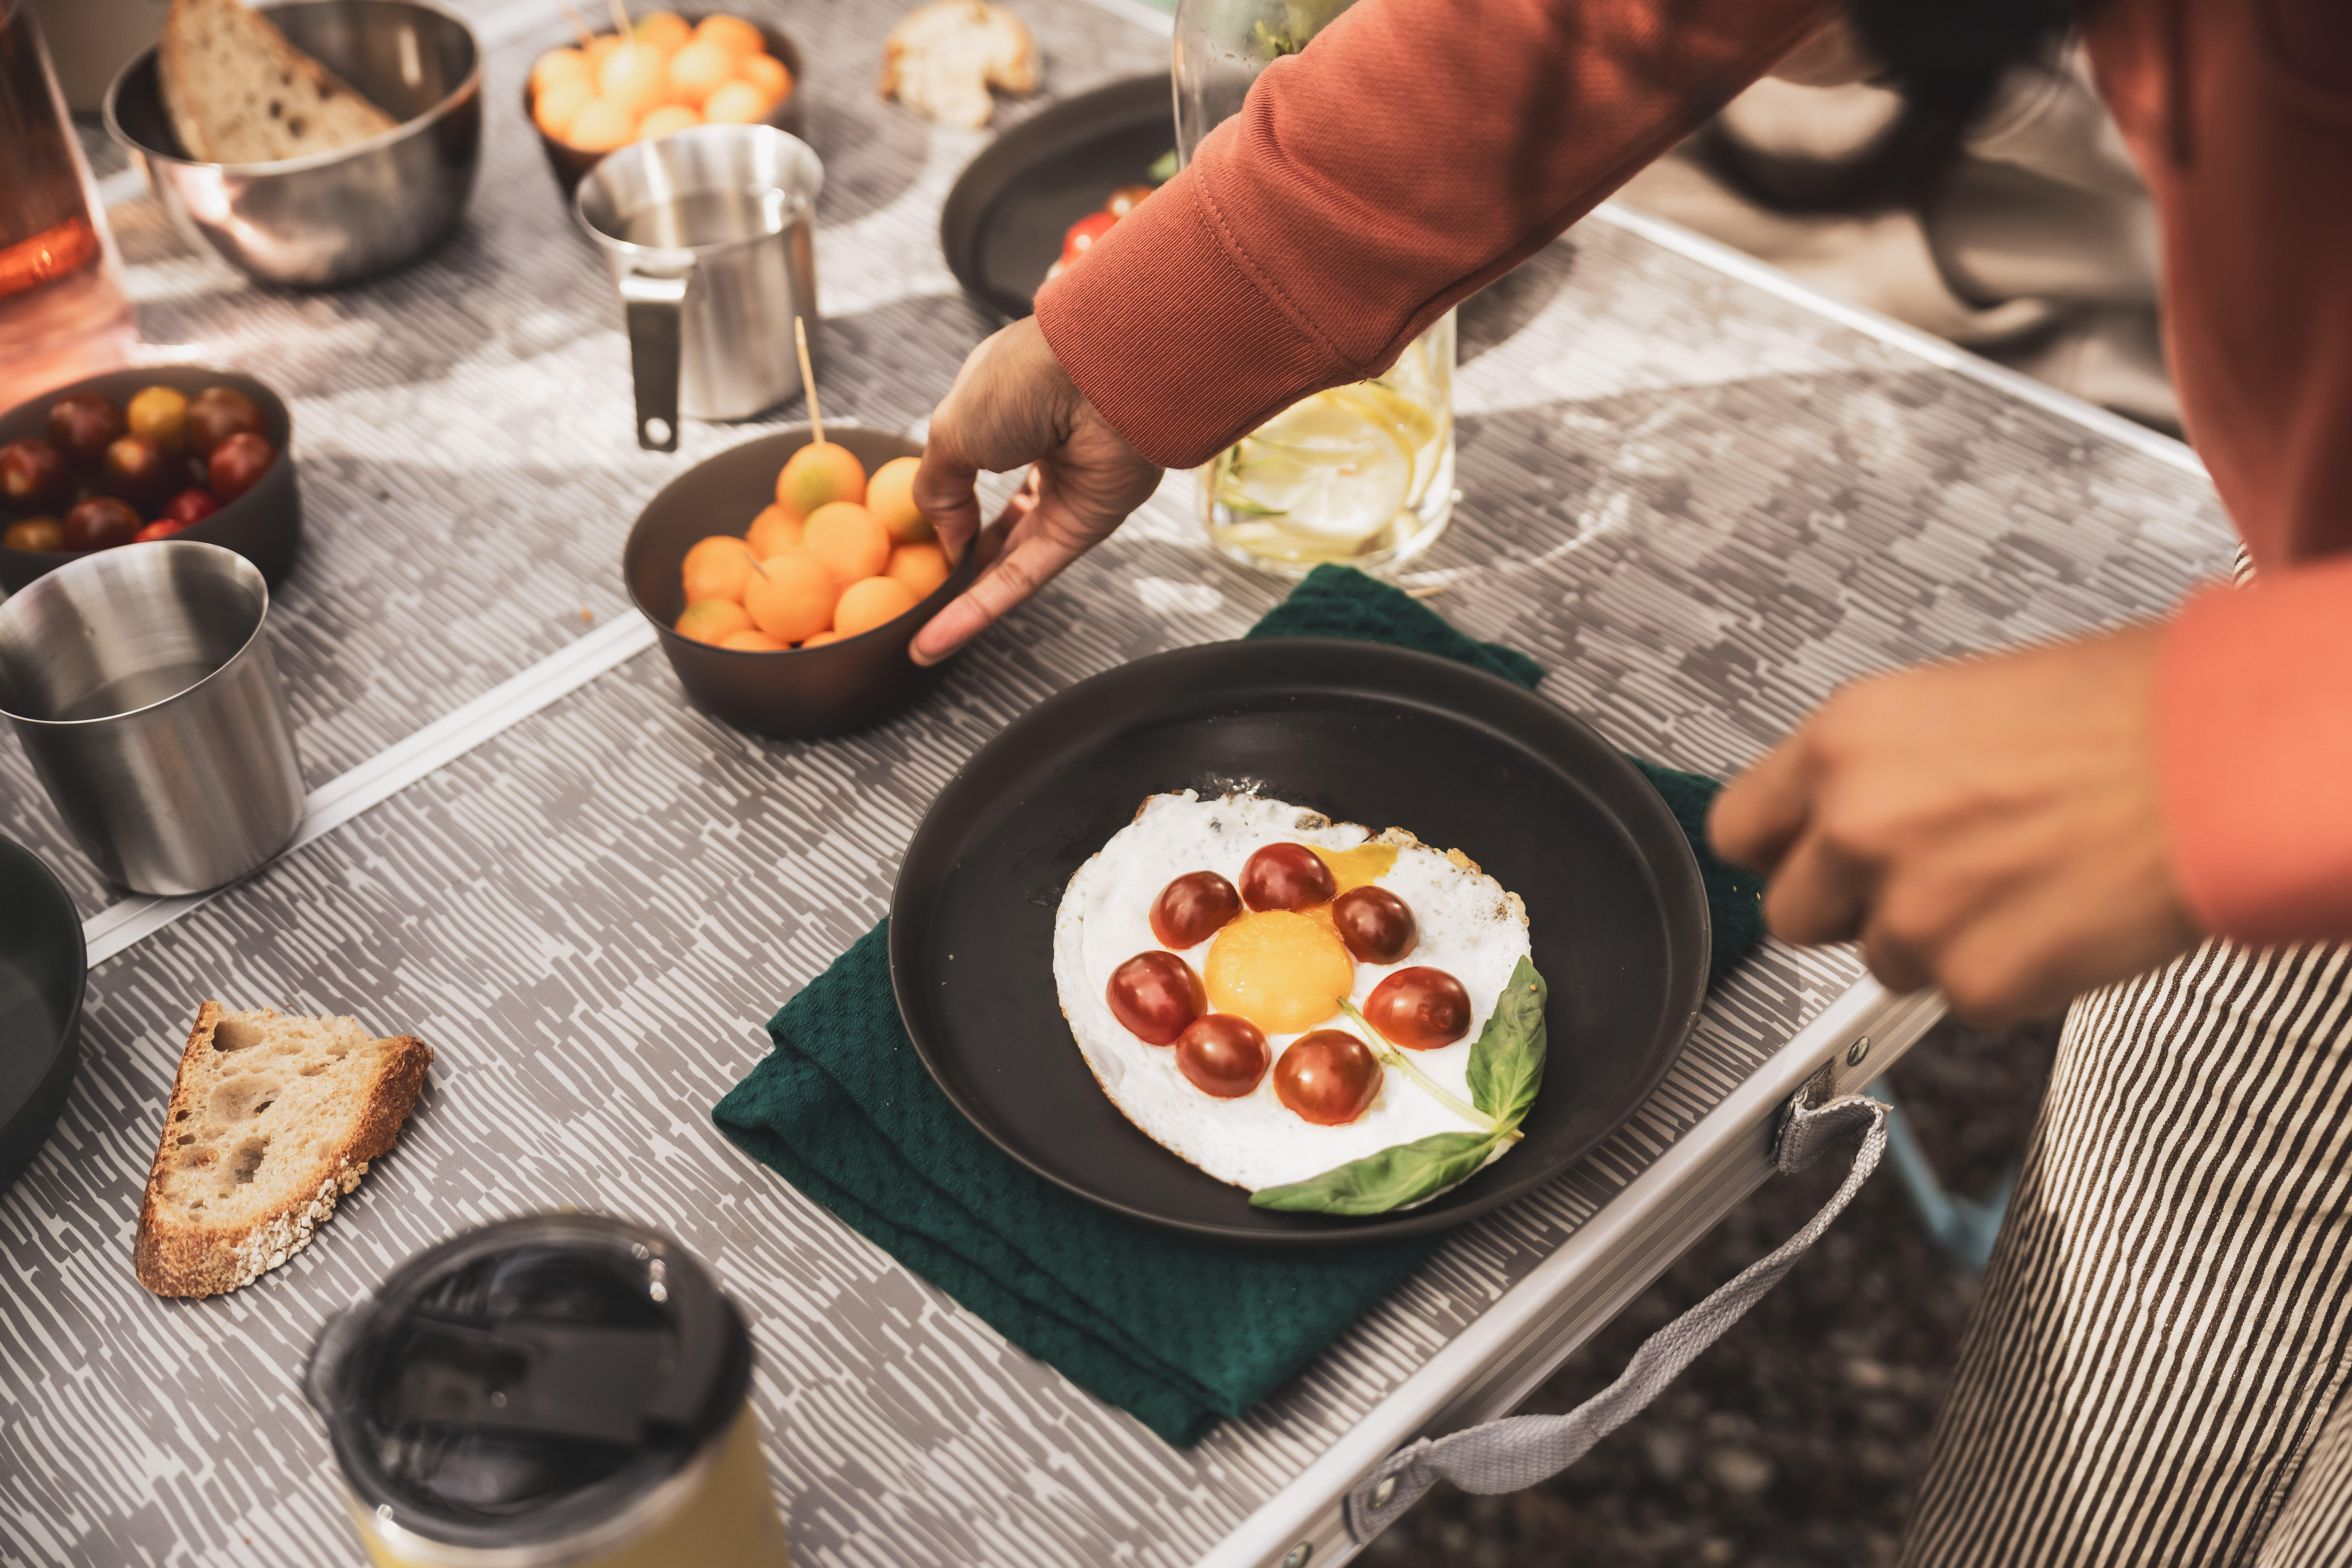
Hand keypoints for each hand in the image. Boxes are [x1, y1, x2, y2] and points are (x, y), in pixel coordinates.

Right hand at [910, 317, 1164, 664]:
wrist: (1104, 376)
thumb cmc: (1028, 380)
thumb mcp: (952, 429)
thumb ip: (937, 489)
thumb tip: (945, 539)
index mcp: (1006, 410)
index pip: (969, 465)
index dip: (943, 503)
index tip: (912, 537)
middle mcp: (1038, 453)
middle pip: (993, 522)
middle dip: (958, 559)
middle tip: (922, 593)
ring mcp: (1064, 495)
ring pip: (1006, 558)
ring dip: (962, 601)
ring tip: (918, 640)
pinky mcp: (1083, 530)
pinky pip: (1026, 577)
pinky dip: (981, 610)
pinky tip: (939, 639)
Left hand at [1708, 624, 2202, 1024]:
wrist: (2216, 756)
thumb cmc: (2116, 715)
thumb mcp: (1954, 708)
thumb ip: (1879, 772)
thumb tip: (1844, 816)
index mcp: (1845, 743)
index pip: (1739, 831)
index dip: (1781, 852)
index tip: (1805, 861)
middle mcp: (1859, 824)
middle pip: (1793, 914)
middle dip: (1853, 908)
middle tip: (1931, 878)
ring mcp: (1910, 909)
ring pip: (1882, 961)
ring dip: (1938, 939)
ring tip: (2016, 882)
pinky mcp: (1973, 980)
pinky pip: (1960, 998)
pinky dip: (2006, 973)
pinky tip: (2055, 915)